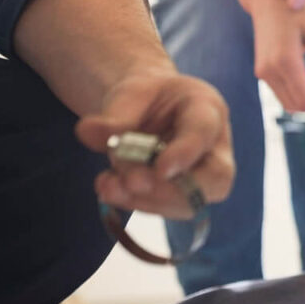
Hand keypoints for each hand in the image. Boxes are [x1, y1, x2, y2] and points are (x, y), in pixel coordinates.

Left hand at [75, 69, 233, 218]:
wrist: (146, 109)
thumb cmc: (146, 96)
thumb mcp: (129, 94)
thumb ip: (114, 114)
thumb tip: (87, 131)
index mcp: (206, 108)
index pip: (204, 131)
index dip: (185, 152)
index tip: (160, 170)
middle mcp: (213, 145)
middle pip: (217, 179)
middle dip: (174, 191)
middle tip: (134, 183)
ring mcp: (201, 174)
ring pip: (191, 203)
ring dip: (147, 201)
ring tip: (110, 186)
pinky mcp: (181, 194)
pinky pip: (166, 209)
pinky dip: (135, 203)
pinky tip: (109, 189)